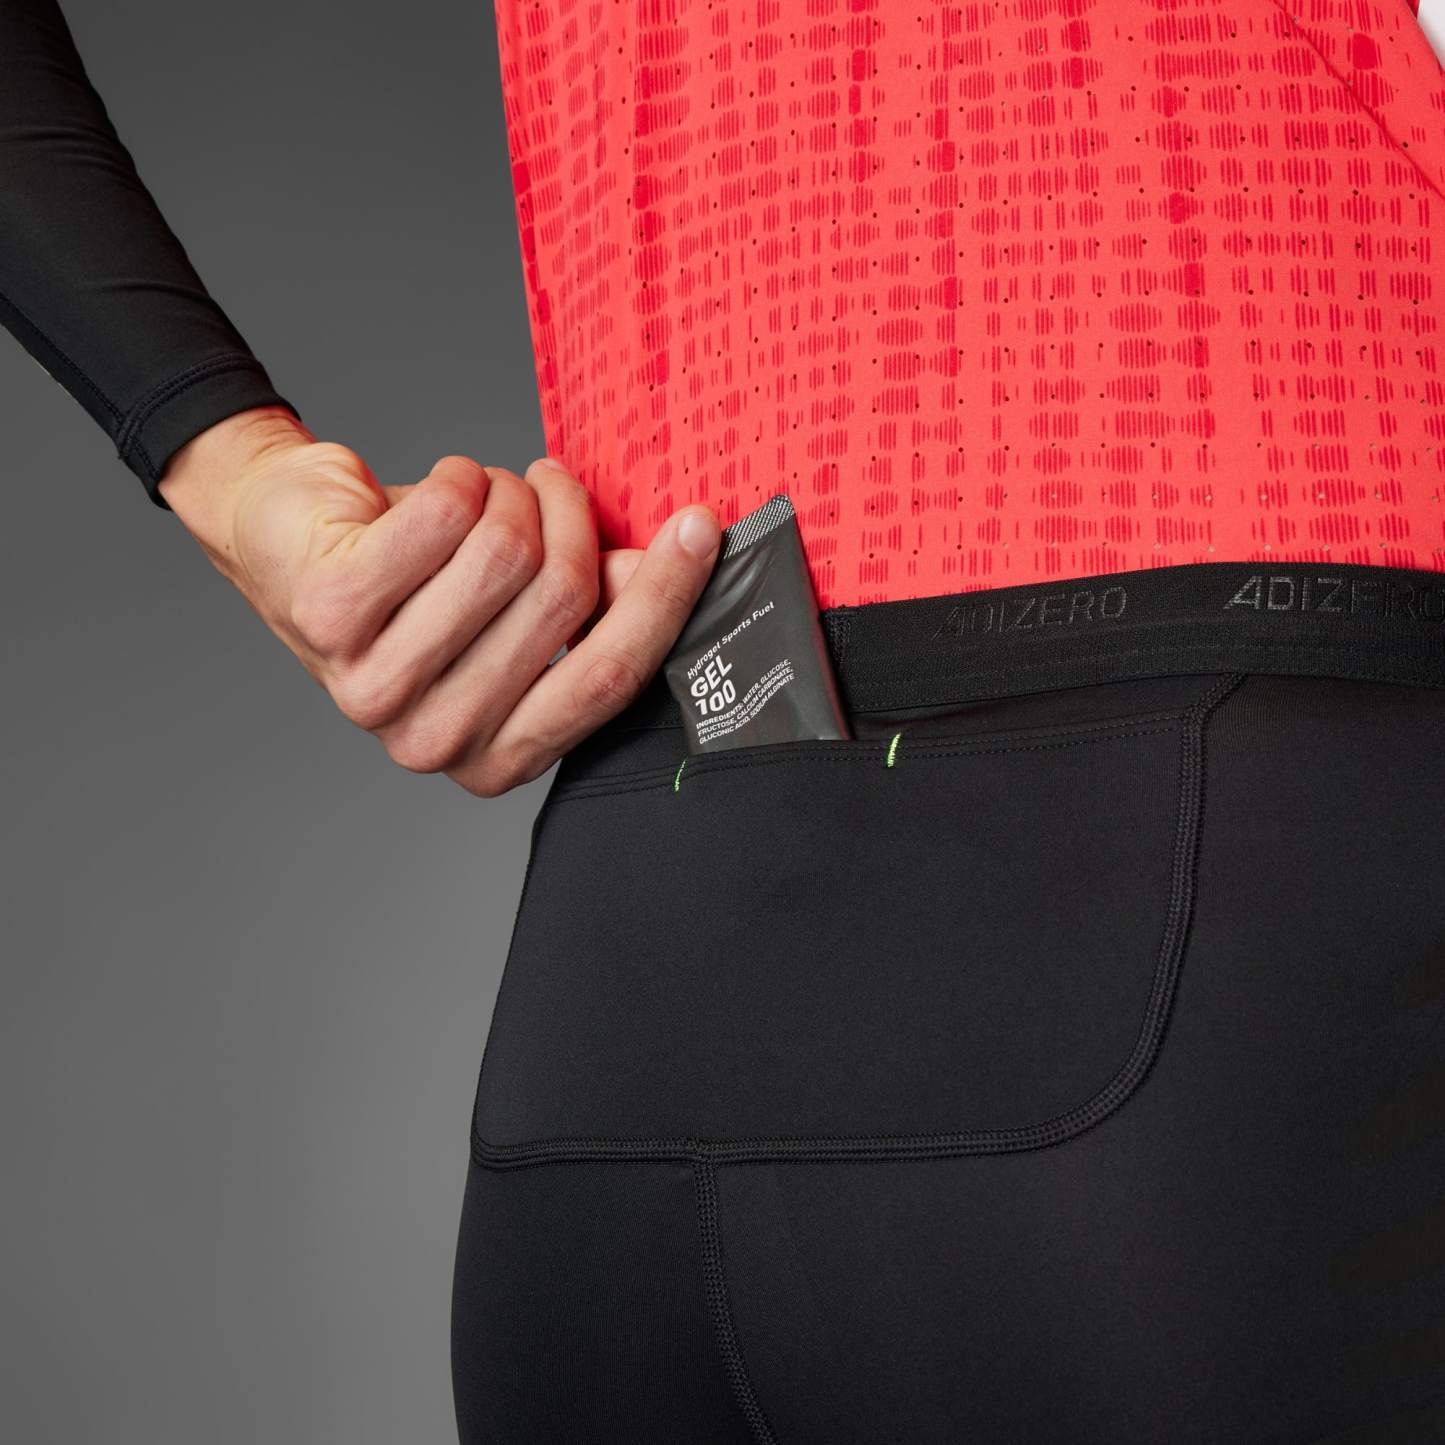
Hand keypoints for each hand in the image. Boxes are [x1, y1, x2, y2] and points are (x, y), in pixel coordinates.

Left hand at [157, 407, 720, 795]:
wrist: (292, 546)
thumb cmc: (419, 584)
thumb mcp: (523, 610)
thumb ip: (600, 603)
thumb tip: (673, 560)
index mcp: (500, 758)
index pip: (608, 678)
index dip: (664, 595)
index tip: (700, 528)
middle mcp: (436, 743)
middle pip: (561, 601)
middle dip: (568, 518)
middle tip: (549, 487)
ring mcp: (375, 688)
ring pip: (506, 552)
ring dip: (507, 495)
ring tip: (484, 496)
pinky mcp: (331, 615)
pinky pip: (448, 514)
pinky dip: (460, 476)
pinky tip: (439, 489)